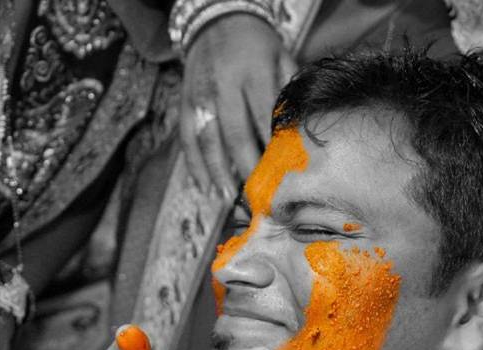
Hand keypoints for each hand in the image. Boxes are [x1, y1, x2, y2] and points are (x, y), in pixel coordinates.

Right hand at [180, 13, 296, 199]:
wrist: (216, 19)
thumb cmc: (256, 43)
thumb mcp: (280, 56)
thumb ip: (288, 91)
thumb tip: (297, 132)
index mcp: (252, 72)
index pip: (263, 117)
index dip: (271, 148)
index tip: (281, 174)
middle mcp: (222, 85)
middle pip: (234, 133)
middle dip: (245, 166)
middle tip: (257, 194)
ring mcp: (200, 96)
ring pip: (207, 140)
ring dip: (217, 172)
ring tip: (228, 197)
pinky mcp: (186, 104)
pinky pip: (187, 139)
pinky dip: (194, 164)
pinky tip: (204, 186)